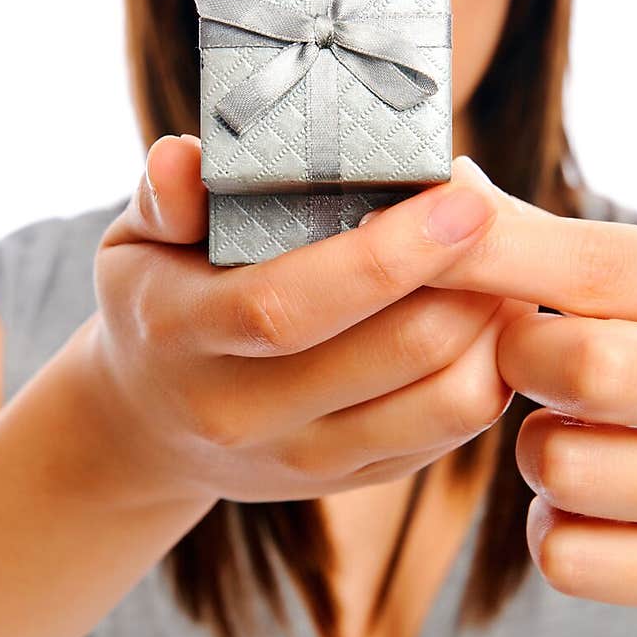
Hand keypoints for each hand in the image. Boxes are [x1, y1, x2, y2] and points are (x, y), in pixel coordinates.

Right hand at [85, 139, 533, 508]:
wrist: (149, 426)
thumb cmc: (157, 302)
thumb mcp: (134, 242)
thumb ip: (162, 195)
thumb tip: (182, 159)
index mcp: (181, 337)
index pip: (289, 306)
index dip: (386, 256)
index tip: (461, 199)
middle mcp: (242, 414)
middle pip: (393, 352)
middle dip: (468, 277)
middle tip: (499, 210)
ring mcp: (305, 458)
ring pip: (444, 401)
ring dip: (492, 325)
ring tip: (503, 261)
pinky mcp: (356, 477)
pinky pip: (452, 430)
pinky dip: (488, 366)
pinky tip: (486, 313)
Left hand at [414, 169, 636, 615]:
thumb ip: (563, 244)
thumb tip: (450, 190)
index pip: (591, 263)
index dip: (485, 256)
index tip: (420, 250)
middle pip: (577, 365)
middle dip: (525, 362)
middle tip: (541, 362)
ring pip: (562, 468)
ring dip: (539, 453)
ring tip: (578, 434)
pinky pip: (573, 560)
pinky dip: (557, 531)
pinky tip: (590, 503)